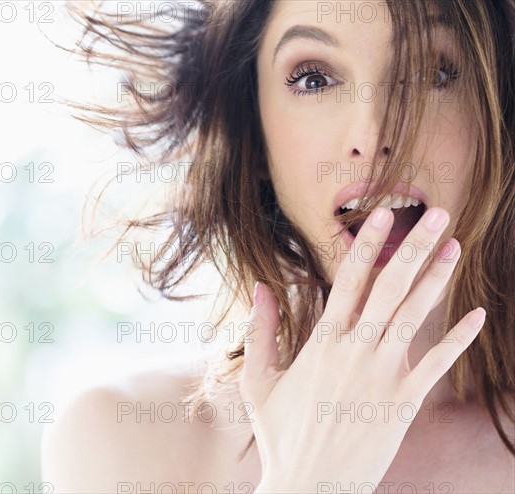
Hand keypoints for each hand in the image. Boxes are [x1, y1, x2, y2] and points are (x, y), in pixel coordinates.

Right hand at [239, 207, 485, 492]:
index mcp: (321, 343)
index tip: (382, 214)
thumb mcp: (258, 380)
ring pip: (415, 318)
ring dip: (437, 280)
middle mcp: (356, 352)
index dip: (367, 244)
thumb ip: (259, 331)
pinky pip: (436, 366)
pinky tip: (477, 314)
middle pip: (390, 288)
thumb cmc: (281, 433)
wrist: (308, 486)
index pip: (349, 281)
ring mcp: (382, 377)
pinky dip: (458, 340)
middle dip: (414, 248)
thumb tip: (261, 287)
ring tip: (455, 247)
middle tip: (436, 214)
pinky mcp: (403, 404)